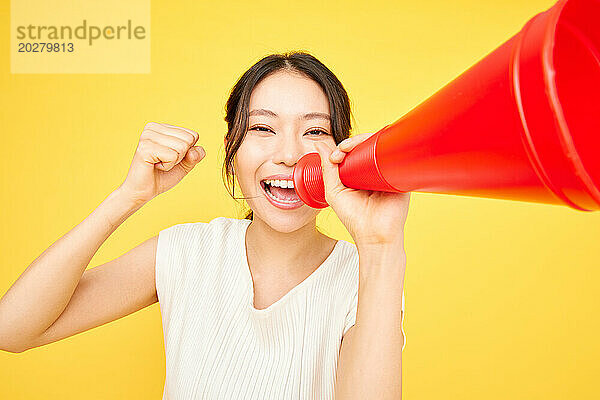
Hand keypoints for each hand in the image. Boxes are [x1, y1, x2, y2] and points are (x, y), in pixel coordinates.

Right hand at [118, 122, 205, 204]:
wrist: (142, 192)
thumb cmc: (161, 176)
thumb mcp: (184, 164)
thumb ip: (195, 156)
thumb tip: (197, 150)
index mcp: (162, 127)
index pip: (193, 135)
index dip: (187, 152)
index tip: (170, 157)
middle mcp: (153, 128)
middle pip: (188, 139)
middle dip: (181, 157)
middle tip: (164, 161)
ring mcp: (147, 136)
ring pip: (182, 147)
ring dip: (173, 162)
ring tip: (158, 164)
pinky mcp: (145, 148)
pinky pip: (172, 156)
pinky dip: (167, 166)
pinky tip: (154, 166)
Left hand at [314, 133, 410, 247]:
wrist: (375, 235)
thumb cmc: (355, 218)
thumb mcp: (334, 192)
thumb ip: (327, 170)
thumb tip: (319, 144)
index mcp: (359, 174)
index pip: (353, 152)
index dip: (342, 148)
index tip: (333, 157)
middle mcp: (374, 170)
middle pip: (366, 146)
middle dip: (351, 142)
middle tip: (341, 152)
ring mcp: (387, 171)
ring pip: (378, 146)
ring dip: (364, 140)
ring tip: (350, 148)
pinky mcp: (400, 174)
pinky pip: (394, 154)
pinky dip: (384, 144)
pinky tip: (372, 146)